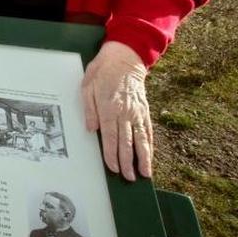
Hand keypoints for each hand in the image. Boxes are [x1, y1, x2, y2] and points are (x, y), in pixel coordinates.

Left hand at [82, 41, 152, 179]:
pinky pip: (148, 130)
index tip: (113, 168)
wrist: (124, 57)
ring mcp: (137, 111)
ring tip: (146, 174)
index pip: (111, 136)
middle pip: (127, 142)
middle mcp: (125, 112)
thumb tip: (92, 130)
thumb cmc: (102, 71)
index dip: (112, 154)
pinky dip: (150, 144)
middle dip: (128, 163)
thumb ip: (89, 109)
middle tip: (129, 179)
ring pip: (142, 139)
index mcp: (109, 107)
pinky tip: (150, 156)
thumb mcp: (87, 86)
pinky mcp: (145, 110)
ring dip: (144, 158)